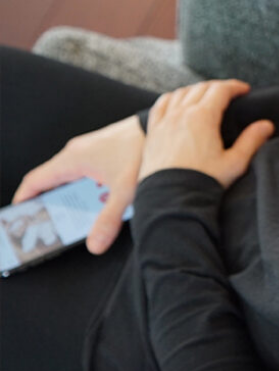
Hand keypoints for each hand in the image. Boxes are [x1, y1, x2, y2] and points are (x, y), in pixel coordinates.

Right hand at [13, 115, 144, 254]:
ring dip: (72, 195)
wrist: (166, 124)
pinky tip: (103, 198)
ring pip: (73, 175)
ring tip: (77, 215)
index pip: (36, 180)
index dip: (24, 199)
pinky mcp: (106, 148)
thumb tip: (95, 246)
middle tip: (51, 222)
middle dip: (50, 202)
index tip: (20, 216)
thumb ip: (108, 220)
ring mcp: (92, 148)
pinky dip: (88, 186)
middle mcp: (77, 151)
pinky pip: (88, 170)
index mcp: (72, 159)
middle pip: (53, 180)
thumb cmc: (142, 151)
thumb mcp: (125, 191)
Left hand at [138, 80, 273, 189]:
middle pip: (201, 88)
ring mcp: (165, 121)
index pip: (221, 90)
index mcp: (203, 117)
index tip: (244, 90)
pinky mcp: (153, 132)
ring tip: (206, 96)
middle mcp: (182, 114)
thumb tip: (266, 125)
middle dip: (218, 87)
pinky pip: (161, 104)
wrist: (170, 199)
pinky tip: (177, 101)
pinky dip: (172, 98)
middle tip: (229, 93)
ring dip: (196, 90)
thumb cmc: (203, 182)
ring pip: (181, 93)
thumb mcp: (234, 163)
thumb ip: (252, 141)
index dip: (235, 86)